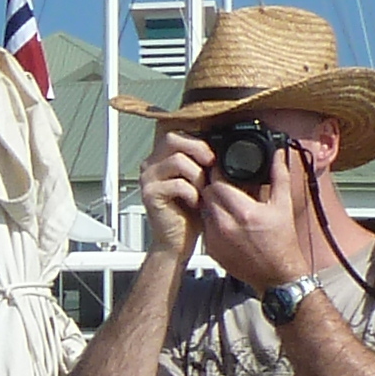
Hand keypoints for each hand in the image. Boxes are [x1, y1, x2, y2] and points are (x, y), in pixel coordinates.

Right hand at [139, 131, 207, 257]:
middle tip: (211, 165)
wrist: (177, 242)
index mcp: (161, 158)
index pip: (178, 133)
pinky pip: (177, 184)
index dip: (199, 140)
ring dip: (198, 175)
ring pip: (177, 160)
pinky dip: (192, 193)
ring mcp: (147, 179)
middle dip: (198, 149)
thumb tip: (226, 144)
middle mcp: (150, 165)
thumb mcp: (201, 181)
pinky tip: (195, 203)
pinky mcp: (150, 195)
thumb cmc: (191, 213)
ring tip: (203, 191)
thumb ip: (205, 162)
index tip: (214, 155)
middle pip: (173, 138)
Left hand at [193, 134, 315, 288]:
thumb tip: (278, 154)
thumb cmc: (282, 242)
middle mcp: (225, 225)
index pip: (216, 183)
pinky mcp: (211, 250)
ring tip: (227, 202)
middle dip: (214, 187)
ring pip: (203, 210)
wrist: (277, 275)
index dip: (218, 174)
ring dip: (211, 203)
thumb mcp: (283, 206)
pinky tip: (226, 220)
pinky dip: (212, 220)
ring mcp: (216, 239)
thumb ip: (279, 176)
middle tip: (225, 184)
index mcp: (243, 212)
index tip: (223, 169)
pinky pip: (204, 226)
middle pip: (206, 195)